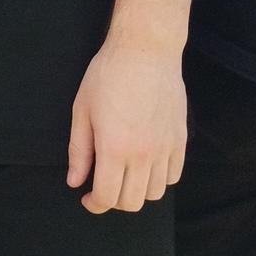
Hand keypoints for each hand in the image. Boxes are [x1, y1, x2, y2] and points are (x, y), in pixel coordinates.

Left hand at [67, 37, 186, 212]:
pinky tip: (146, 164)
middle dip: (114, 201)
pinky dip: (160, 178)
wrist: (145, 50)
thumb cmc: (108, 75)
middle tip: (103, 185)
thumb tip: (75, 181)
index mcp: (114, 148)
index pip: (107, 197)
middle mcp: (143, 154)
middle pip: (132, 202)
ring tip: (125, 174)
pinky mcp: (180, 139)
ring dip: (137, 191)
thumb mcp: (82, 110)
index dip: (95, 204)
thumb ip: (79, 150)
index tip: (87, 197)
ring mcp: (165, 148)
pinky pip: (174, 175)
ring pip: (155, 193)